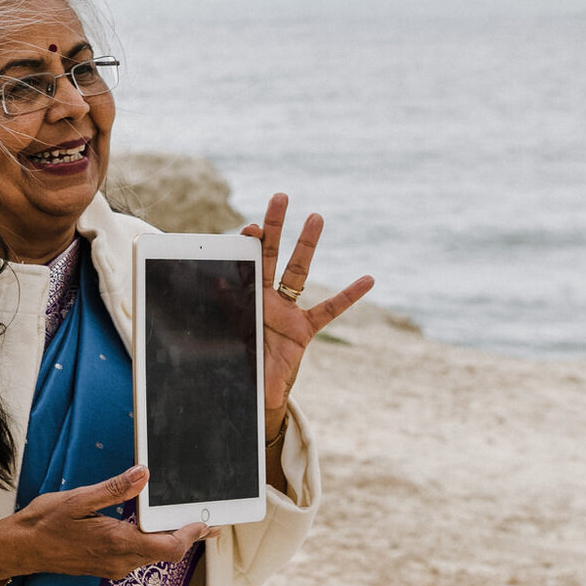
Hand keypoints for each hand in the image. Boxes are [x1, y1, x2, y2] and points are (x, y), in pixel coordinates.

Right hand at [0, 466, 205, 585]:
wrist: (20, 549)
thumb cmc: (44, 524)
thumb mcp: (78, 499)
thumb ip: (114, 488)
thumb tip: (143, 475)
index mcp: (116, 542)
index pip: (168, 546)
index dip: (191, 535)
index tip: (206, 523)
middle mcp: (119, 560)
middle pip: (165, 552)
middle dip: (184, 535)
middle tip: (202, 520)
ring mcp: (112, 567)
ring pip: (151, 555)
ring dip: (166, 539)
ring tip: (177, 520)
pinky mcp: (105, 566)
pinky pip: (136, 556)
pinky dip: (148, 542)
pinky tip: (145, 528)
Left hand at [248, 193, 374, 432]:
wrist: (255, 388)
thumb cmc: (237, 368)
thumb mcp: (228, 350)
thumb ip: (225, 327)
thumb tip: (216, 294)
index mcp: (241, 301)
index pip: (244, 267)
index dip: (247, 246)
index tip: (250, 226)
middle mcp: (263, 299)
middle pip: (270, 256)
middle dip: (273, 227)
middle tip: (279, 197)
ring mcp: (286, 311)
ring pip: (298, 271)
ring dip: (307, 244)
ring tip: (316, 216)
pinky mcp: (305, 328)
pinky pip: (329, 310)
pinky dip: (348, 296)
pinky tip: (368, 279)